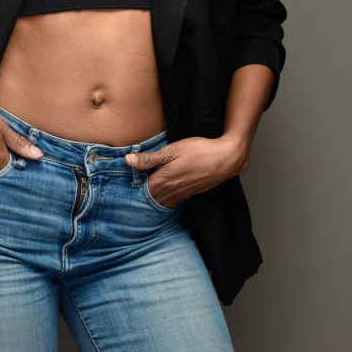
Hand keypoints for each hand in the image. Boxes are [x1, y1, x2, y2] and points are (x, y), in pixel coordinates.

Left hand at [124, 134, 247, 207]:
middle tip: (133, 186)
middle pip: (149, 199)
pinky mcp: (191, 194)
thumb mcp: (171, 150)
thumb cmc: (199, 151)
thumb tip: (128, 160)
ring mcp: (182, 194)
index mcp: (162, 181)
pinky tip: (164, 189)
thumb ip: (150, 158)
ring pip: (161, 201)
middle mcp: (171, 192)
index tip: (126, 180)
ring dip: (153, 197)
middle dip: (140, 194)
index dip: (132, 185)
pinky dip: (165, 197)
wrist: (226, 158)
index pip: (139, 190)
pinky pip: (172, 200)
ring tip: (146, 188)